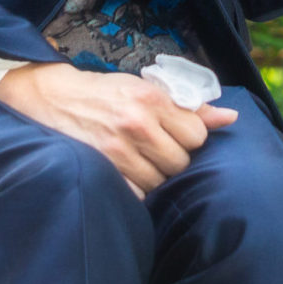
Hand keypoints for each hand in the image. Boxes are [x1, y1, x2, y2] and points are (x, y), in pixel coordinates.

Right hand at [0, 61, 236, 195]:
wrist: (52, 97)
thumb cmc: (104, 93)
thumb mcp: (145, 89)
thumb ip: (188, 106)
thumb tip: (230, 118)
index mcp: (152, 100)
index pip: (197, 135)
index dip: (188, 138)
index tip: (172, 134)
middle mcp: (138, 124)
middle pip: (180, 162)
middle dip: (171, 158)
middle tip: (153, 148)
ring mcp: (118, 150)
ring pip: (160, 181)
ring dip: (153, 175)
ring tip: (137, 158)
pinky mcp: (103, 171)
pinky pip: (137, 194)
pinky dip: (134, 187)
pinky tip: (125, 172)